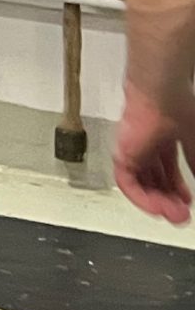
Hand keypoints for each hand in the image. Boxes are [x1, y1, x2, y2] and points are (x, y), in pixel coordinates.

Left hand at [113, 81, 194, 223]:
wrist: (163, 94)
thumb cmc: (179, 106)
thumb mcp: (194, 142)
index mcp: (163, 139)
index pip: (167, 170)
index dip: (176, 188)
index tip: (187, 203)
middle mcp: (145, 145)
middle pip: (153, 180)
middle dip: (168, 199)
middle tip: (181, 215)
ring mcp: (133, 150)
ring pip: (140, 184)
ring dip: (157, 203)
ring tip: (175, 215)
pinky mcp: (122, 154)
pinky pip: (128, 183)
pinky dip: (142, 198)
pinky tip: (159, 209)